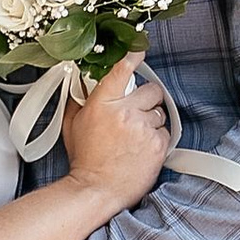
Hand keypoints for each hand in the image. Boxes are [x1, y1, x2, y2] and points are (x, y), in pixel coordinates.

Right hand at [60, 53, 171, 209]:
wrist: (97, 189)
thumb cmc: (86, 160)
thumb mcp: (73, 124)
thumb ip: (80, 100)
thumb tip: (83, 85)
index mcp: (103, 103)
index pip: (122, 70)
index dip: (134, 56)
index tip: (139, 49)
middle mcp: (125, 113)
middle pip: (151, 89)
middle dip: (146, 98)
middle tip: (136, 112)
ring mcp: (143, 128)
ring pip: (160, 111)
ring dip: (152, 120)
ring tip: (136, 135)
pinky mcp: (158, 145)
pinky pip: (166, 131)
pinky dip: (157, 138)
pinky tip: (142, 147)